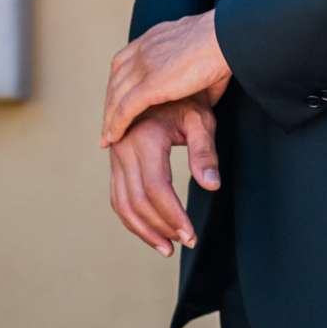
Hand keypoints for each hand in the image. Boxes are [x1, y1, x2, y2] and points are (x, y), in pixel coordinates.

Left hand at [101, 11, 230, 147]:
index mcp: (155, 38)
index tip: (119, 100)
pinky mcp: (150, 83)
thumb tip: (204, 94)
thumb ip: (195, 74)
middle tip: (110, 122)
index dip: (120, 83)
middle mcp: (144, 49)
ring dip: (109, 118)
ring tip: (107, 137)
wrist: (228, 37)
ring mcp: (144, 65)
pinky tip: (112, 138)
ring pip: (116, 96)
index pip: (125, 62)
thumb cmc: (226, 44)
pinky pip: (125, 109)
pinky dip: (116, 124)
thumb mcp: (202, 55)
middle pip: (116, 79)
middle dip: (110, 102)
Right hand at [107, 90, 219, 256]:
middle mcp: (123, 149)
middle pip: (137, 201)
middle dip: (161, 227)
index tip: (190, 234)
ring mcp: (115, 156)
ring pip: (123, 204)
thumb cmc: (187, 98)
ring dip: (144, 229)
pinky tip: (151, 231)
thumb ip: (205, 153)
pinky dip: (132, 218)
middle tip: (184, 243)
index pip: (156, 188)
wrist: (161, 80)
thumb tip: (211, 185)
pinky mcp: (115, 162)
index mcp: (144, 138)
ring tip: (167, 246)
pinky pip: (118, 197)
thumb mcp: (200, 120)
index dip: (173, 216)